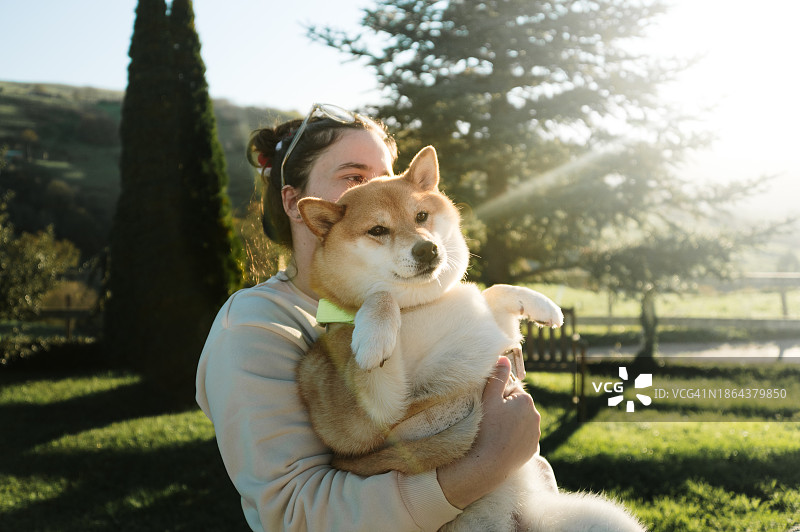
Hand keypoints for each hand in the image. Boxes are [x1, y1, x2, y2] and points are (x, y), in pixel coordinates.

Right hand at [437, 356, 540, 508]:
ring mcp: (535, 433)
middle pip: (517, 405)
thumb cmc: (486, 429)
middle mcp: (535, 415)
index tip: (489, 408)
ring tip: (495, 433)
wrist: (489, 464)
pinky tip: (502, 442)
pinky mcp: (532, 448)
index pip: (511, 390)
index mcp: (525, 400)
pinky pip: (522, 437)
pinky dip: (514, 437)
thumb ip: (498, 376)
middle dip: (506, 409)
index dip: (497, 397)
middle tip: (490, 420)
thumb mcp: (488, 399)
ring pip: (520, 421)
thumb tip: (504, 358)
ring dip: (510, 423)